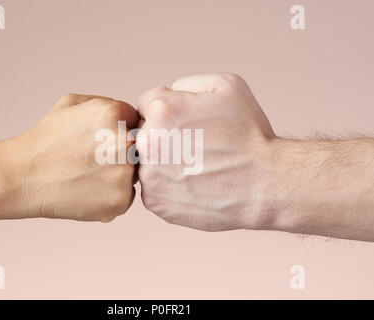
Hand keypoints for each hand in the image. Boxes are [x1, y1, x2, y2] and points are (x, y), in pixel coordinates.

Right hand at [1, 94, 138, 221]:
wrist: (22, 177)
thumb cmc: (45, 138)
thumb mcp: (72, 103)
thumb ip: (108, 104)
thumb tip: (133, 117)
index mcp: (114, 114)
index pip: (136, 120)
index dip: (118, 129)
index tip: (98, 138)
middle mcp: (124, 143)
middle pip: (139, 146)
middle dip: (122, 150)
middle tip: (94, 157)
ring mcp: (124, 175)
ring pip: (134, 172)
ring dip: (118, 173)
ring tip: (87, 173)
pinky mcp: (120, 201)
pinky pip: (127, 195)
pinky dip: (112, 194)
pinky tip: (88, 189)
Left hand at [136, 73, 275, 230]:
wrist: (265, 184)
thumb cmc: (249, 134)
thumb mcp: (226, 86)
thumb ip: (186, 83)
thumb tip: (167, 94)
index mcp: (161, 110)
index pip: (147, 104)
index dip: (170, 110)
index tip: (189, 122)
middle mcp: (147, 143)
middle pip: (143, 133)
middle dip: (163, 135)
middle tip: (194, 146)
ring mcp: (149, 177)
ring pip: (146, 162)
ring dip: (163, 162)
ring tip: (196, 166)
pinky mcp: (156, 203)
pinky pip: (154, 188)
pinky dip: (169, 187)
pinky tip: (194, 185)